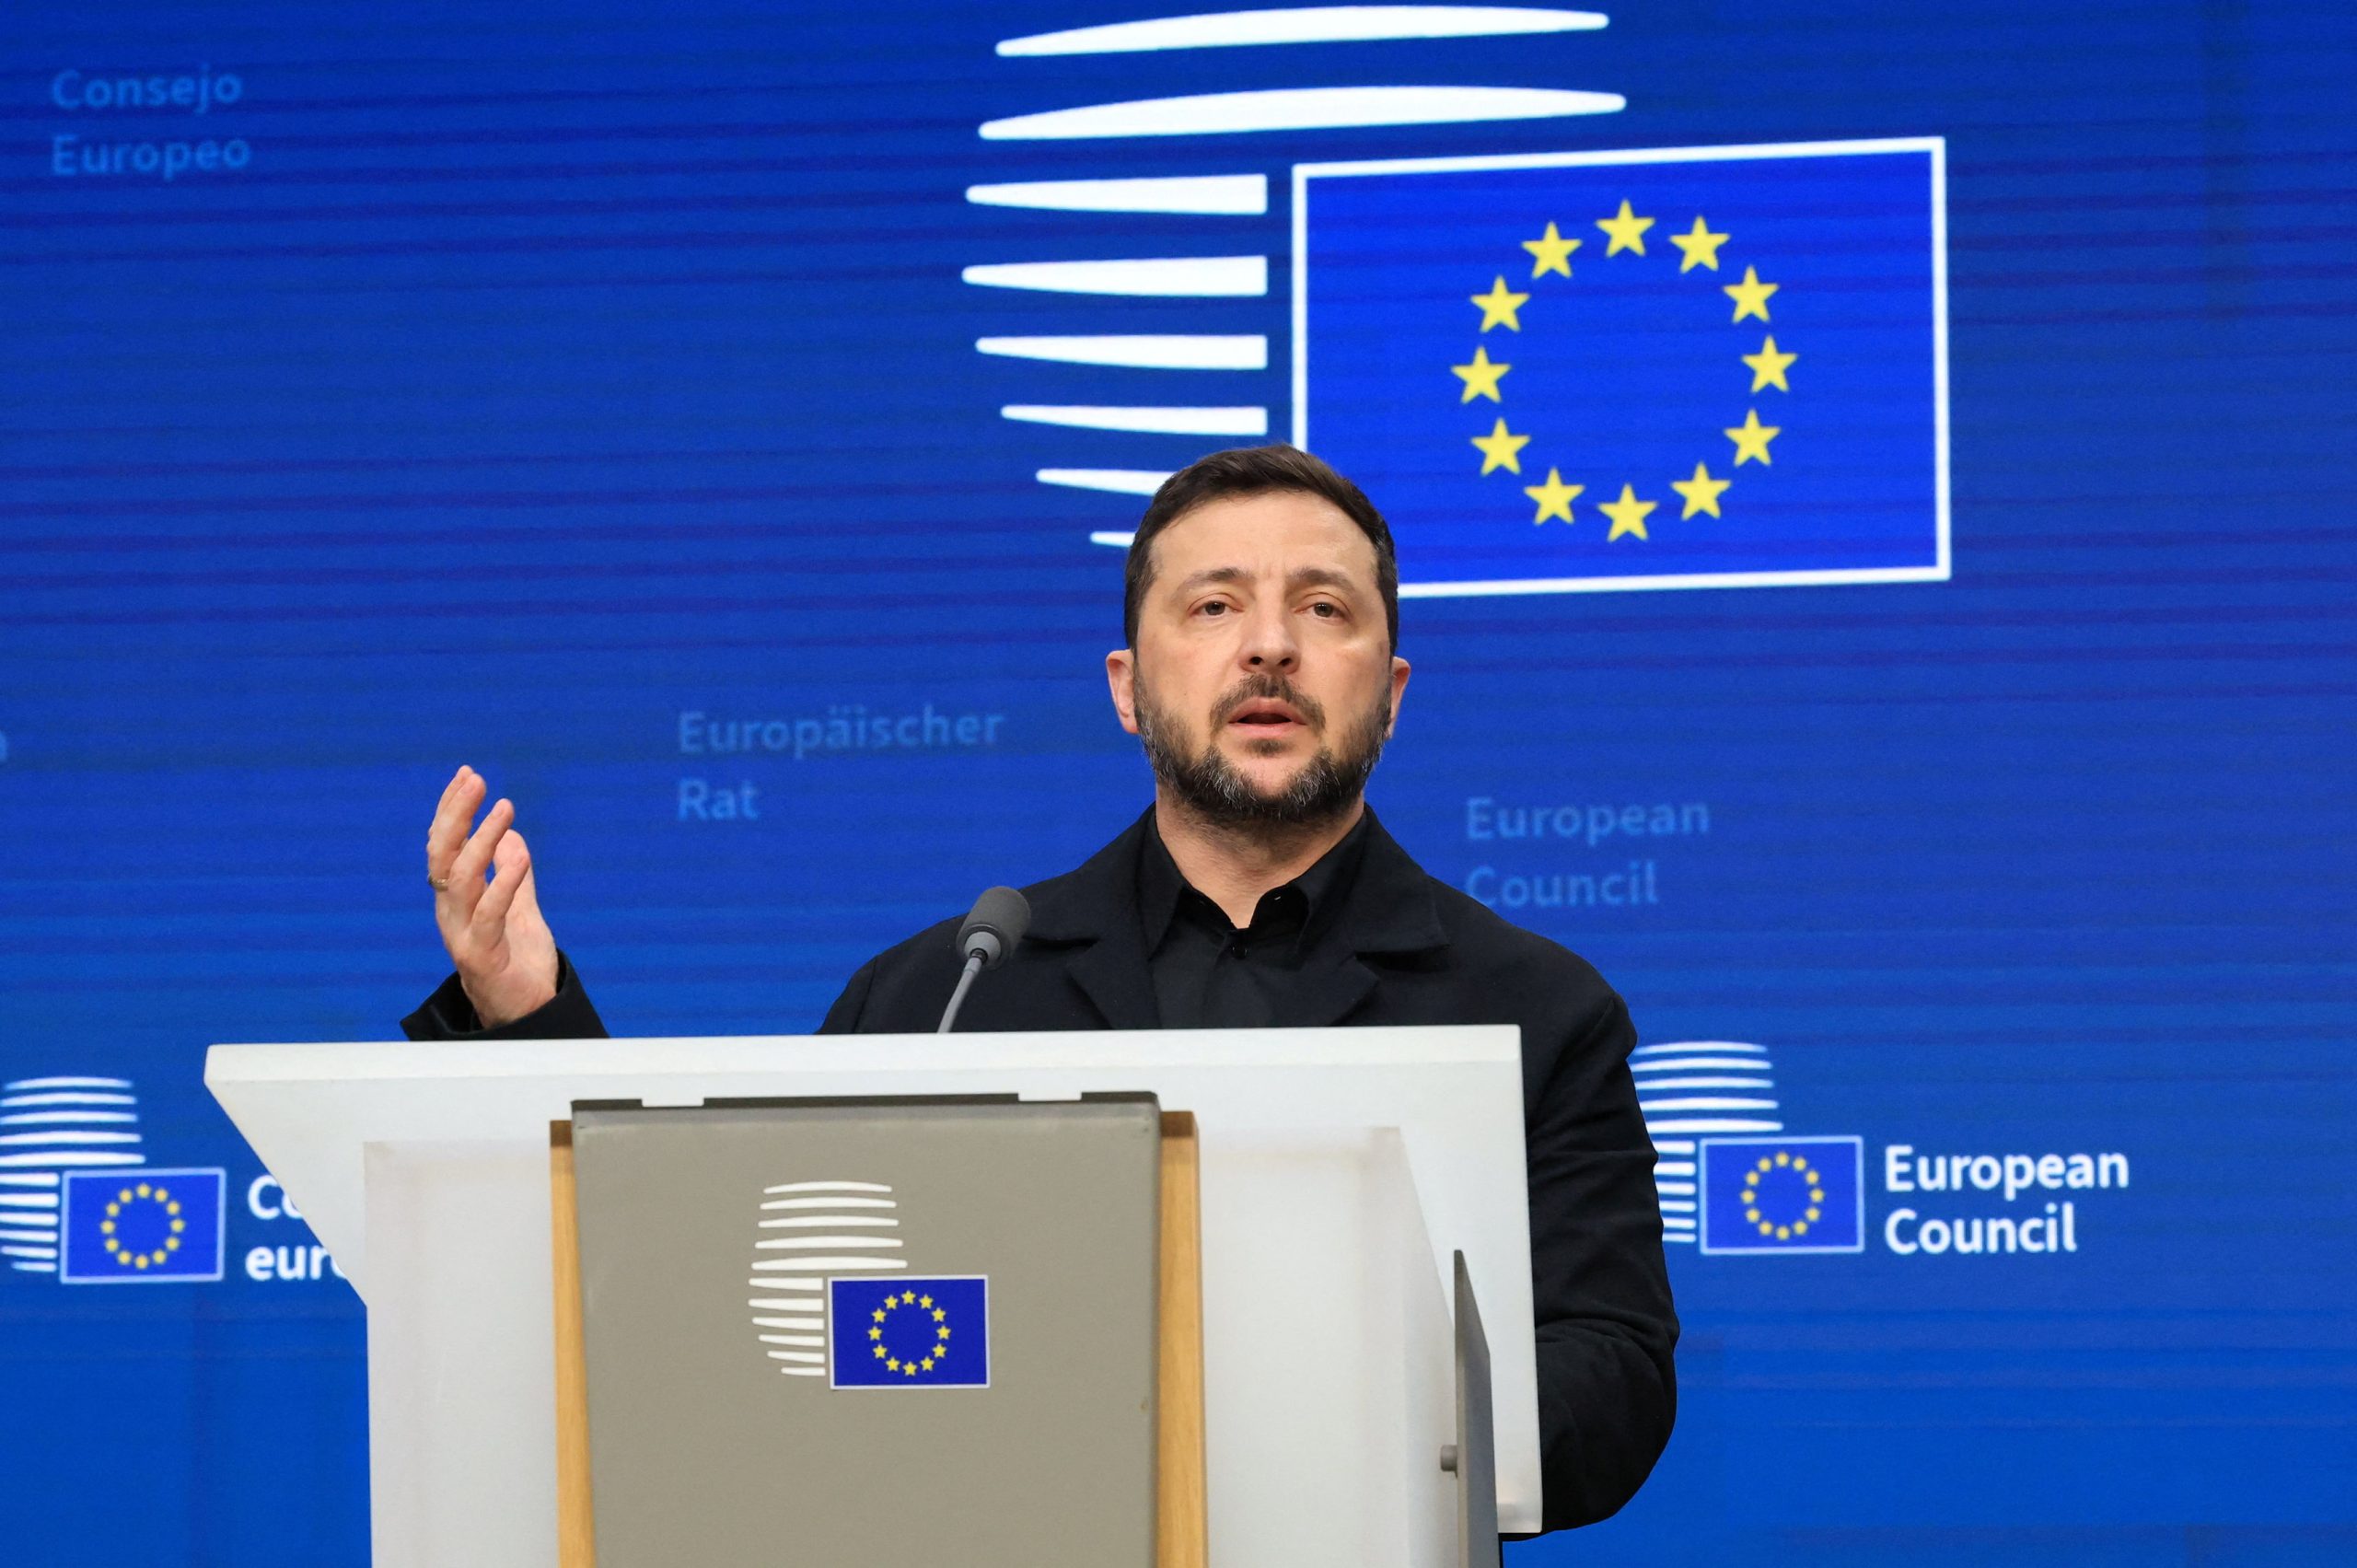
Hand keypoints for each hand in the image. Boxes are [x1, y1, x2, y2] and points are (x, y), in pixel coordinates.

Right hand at [425, 765, 559, 1029]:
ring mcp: (462, 934)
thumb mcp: (520, 909)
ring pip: (460, 879)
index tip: (467, 775)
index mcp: (455, 899)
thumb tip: (511, 836)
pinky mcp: (481, 955)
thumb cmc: (518, 963)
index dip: (452, 810)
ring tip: (504, 808)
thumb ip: (513, 876)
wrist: (526, 1014)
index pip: (444, 846)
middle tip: (474, 780)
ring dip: (481, 839)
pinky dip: (503, 881)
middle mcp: (450, 912)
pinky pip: (489, 913)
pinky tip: (519, 854)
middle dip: (455, 814)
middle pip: (441, 856)